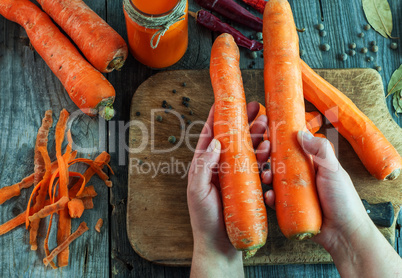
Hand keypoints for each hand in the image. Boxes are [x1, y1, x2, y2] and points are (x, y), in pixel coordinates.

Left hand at [187, 102, 269, 276]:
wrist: (220, 244)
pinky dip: (265, 157)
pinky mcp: (247, 185)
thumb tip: (215, 141)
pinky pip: (257, 166)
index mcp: (204, 164)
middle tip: (259, 110)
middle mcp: (220, 166)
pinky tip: (271, 151)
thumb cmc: (204, 218)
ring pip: (248, 149)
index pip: (210, 134)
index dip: (218, 116)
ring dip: (258, 136)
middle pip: (233, 138)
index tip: (227, 101)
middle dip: (245, 122)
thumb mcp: (198, 191)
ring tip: (267, 127)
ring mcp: (235, 175)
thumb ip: (203, 166)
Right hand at [265, 130, 401, 276]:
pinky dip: (270, 197)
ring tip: (265, 176)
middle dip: (267, 157)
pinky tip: (270, 196)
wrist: (344, 233)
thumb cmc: (343, 199)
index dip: (279, 142)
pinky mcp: (289, 209)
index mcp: (311, 164)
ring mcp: (294, 193)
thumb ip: (320, 150)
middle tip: (262, 154)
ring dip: (266, 176)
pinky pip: (275, 201)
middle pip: (278, 163)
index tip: (268, 135)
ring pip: (274, 181)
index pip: (292, 148)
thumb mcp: (333, 170)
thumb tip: (300, 133)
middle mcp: (301, 177)